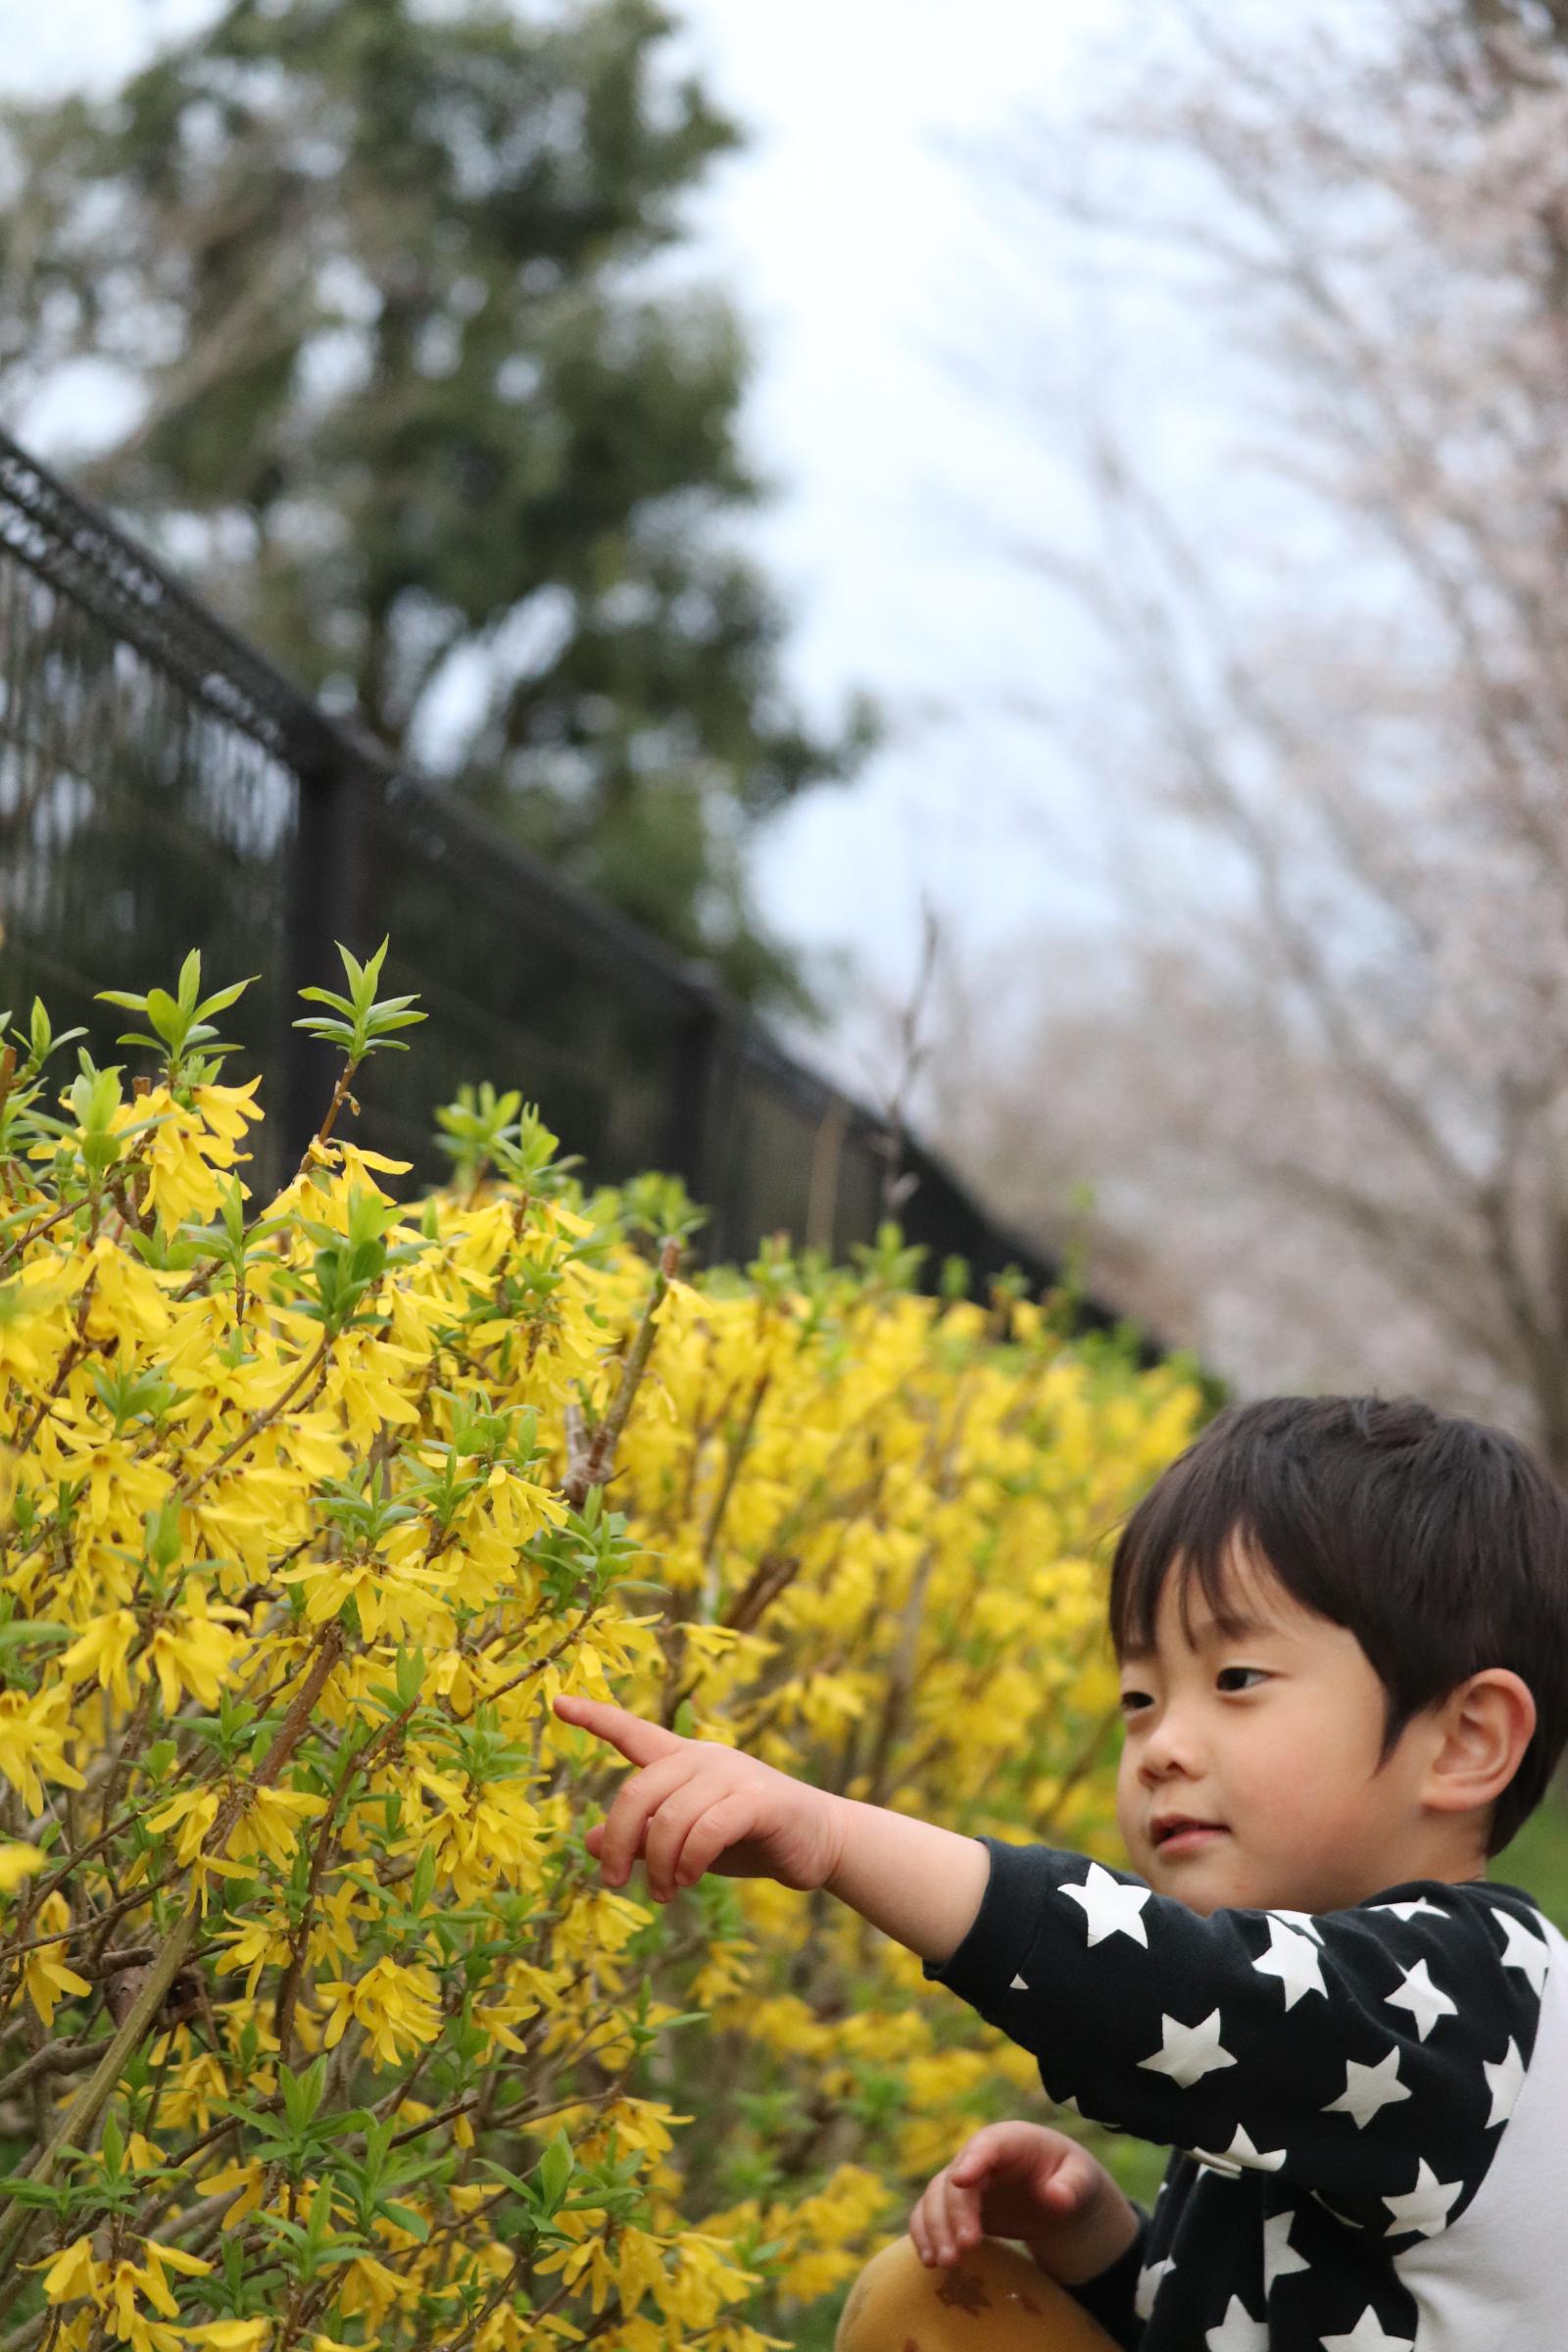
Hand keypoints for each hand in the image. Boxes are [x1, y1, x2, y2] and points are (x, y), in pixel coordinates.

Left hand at [551, 1692, 844, 1899]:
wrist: (817, 1843)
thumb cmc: (745, 1838)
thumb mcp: (684, 1840)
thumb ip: (642, 1836)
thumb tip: (590, 1842)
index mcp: (681, 1759)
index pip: (632, 1732)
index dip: (595, 1718)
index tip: (558, 1701)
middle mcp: (703, 1758)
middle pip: (637, 1791)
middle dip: (619, 1842)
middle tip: (614, 1882)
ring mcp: (732, 1775)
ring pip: (669, 1818)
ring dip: (658, 1865)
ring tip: (665, 1893)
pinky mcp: (758, 1799)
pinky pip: (707, 1830)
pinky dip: (690, 1861)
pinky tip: (688, 1880)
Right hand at [907, 2122, 1140, 2286]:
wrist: (1060, 2195)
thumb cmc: (1072, 2178)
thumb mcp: (1082, 2179)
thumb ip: (1071, 2186)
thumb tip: (1056, 2197)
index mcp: (1012, 2141)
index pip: (987, 2144)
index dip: (973, 2160)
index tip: (962, 2180)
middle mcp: (980, 2157)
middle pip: (956, 2179)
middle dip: (955, 2213)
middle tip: (966, 2248)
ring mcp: (965, 2182)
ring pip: (935, 2198)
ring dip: (935, 2229)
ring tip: (946, 2262)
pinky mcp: (956, 2206)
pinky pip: (929, 2214)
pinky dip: (924, 2234)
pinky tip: (929, 2261)